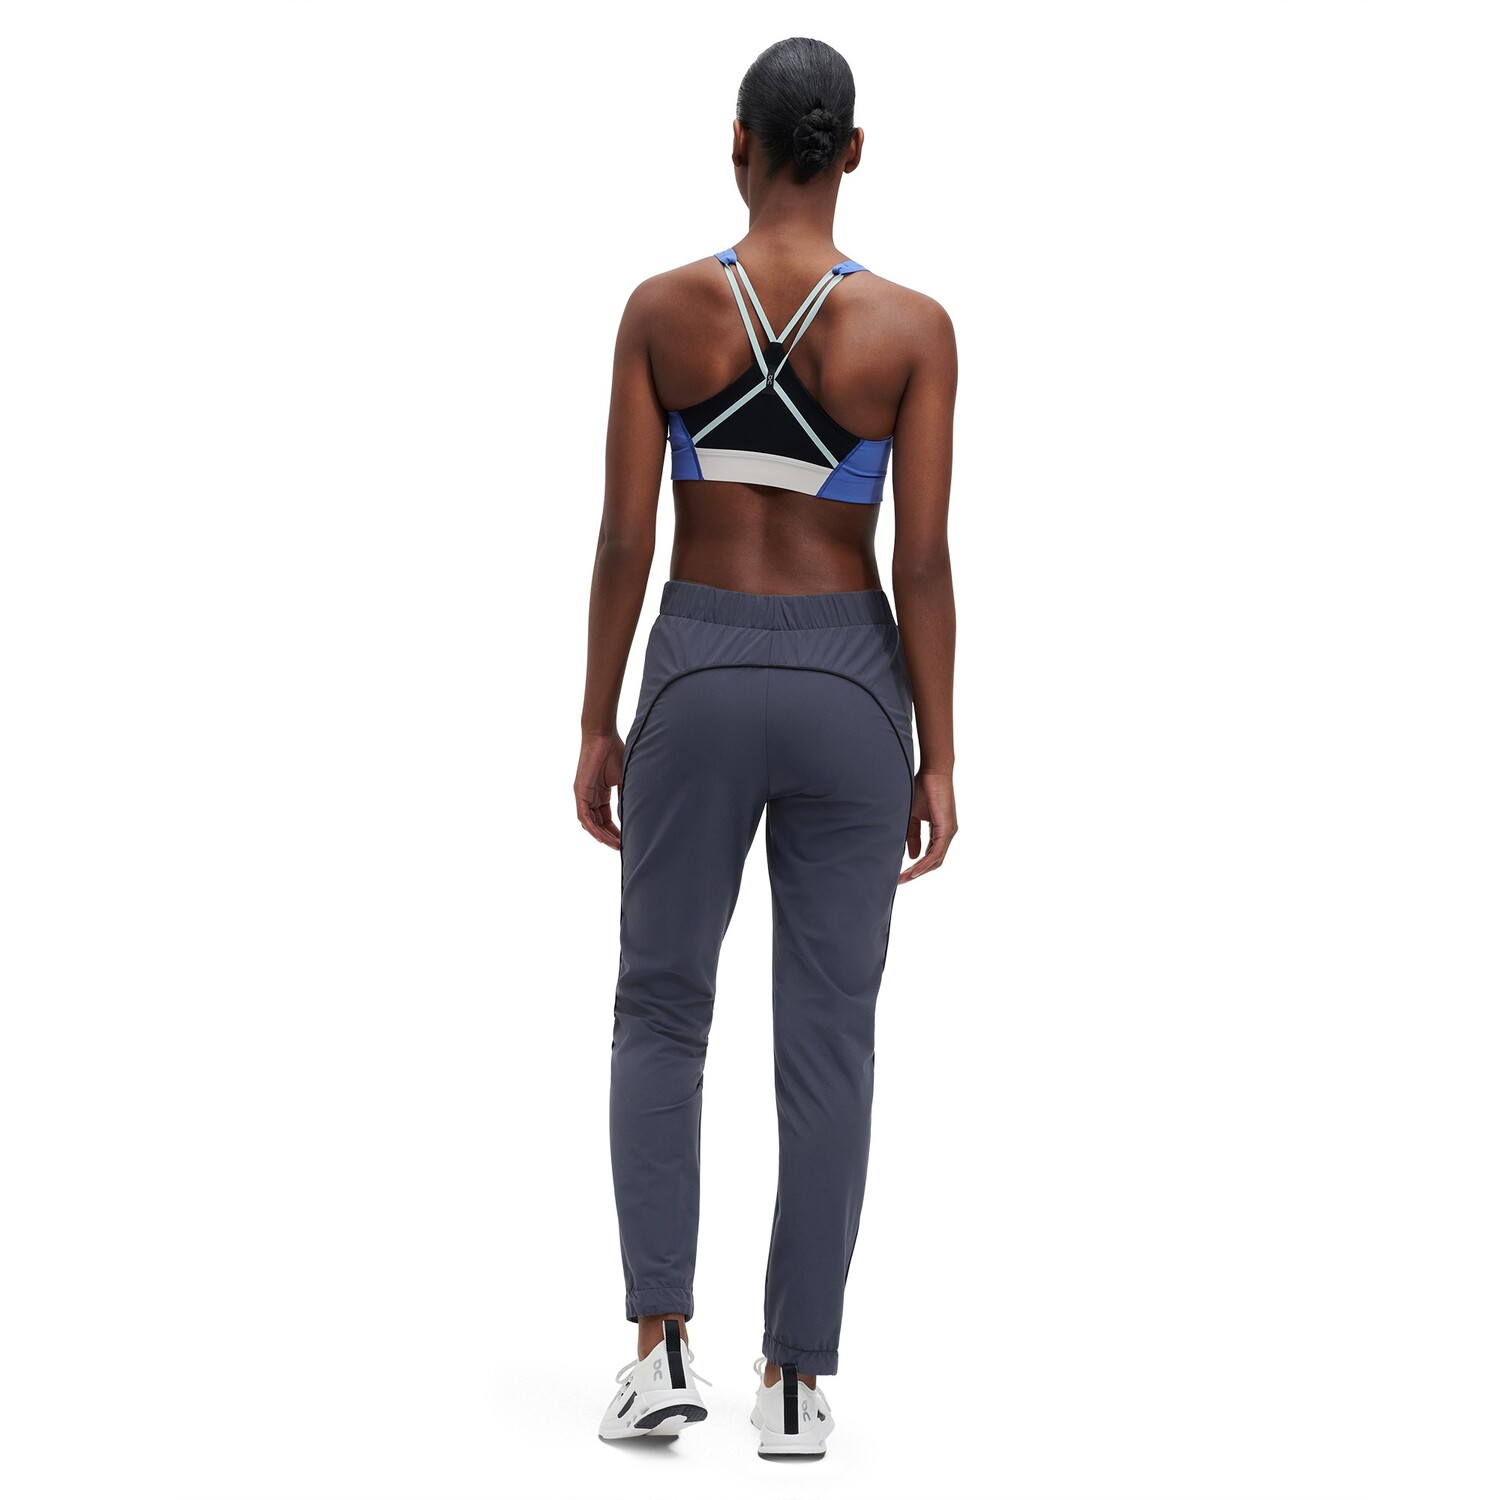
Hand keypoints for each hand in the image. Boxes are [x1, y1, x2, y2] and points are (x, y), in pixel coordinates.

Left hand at [575, 730, 625, 849]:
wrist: (603, 736)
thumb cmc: (615, 751)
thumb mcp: (624, 778)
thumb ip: (626, 795)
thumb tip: (635, 811)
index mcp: (599, 793)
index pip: (605, 818)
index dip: (614, 830)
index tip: (625, 840)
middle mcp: (589, 796)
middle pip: (597, 823)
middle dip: (609, 837)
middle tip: (621, 847)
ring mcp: (583, 794)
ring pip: (589, 823)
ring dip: (601, 836)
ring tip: (615, 845)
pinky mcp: (580, 791)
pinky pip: (584, 815)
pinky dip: (592, 828)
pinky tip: (602, 837)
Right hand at [899, 768, 956, 883]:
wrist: (932, 772)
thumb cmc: (922, 788)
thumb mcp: (912, 816)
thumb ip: (912, 835)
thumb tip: (912, 855)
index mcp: (940, 831)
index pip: (930, 855)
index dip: (916, 866)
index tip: (901, 874)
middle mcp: (947, 834)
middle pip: (934, 862)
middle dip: (916, 873)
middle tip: (901, 880)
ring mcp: (949, 832)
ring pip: (936, 860)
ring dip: (919, 871)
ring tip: (904, 878)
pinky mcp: (947, 829)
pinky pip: (937, 852)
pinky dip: (925, 862)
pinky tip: (914, 869)